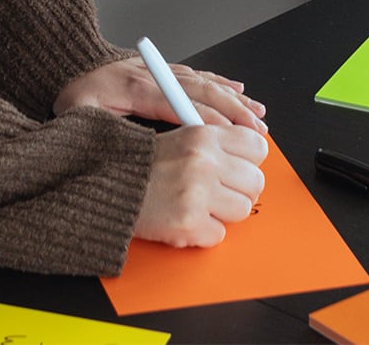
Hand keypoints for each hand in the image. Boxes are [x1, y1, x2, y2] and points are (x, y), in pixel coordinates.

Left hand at [53, 55, 267, 132]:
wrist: (64, 61)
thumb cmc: (71, 93)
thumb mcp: (79, 118)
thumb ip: (108, 133)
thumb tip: (133, 154)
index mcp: (134, 86)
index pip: (180, 104)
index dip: (207, 120)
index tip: (232, 137)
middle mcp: (152, 74)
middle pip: (201, 91)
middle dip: (233, 111)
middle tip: (257, 131)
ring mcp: (159, 70)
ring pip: (204, 82)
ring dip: (233, 98)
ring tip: (257, 114)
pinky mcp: (161, 69)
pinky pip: (197, 74)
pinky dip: (220, 83)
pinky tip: (237, 89)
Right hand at [132, 125, 267, 246]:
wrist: (110, 186)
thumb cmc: (145, 165)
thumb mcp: (183, 137)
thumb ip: (217, 144)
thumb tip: (252, 159)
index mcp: (204, 135)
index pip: (257, 147)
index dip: (250, 161)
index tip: (241, 167)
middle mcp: (204, 160)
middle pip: (255, 181)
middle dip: (240, 190)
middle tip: (220, 191)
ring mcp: (198, 192)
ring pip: (242, 209)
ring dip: (224, 212)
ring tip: (200, 204)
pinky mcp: (189, 222)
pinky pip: (219, 234)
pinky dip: (205, 232)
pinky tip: (187, 218)